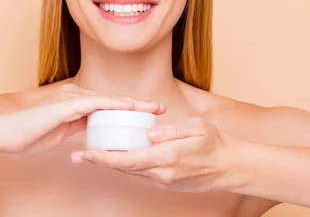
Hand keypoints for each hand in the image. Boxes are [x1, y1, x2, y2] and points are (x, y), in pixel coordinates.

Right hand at [0, 83, 165, 153]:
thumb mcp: (58, 133)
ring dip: (132, 104)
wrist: (2, 132)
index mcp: (75, 106)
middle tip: (160, 108)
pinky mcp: (66, 105)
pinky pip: (96, 103)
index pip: (108, 107)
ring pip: (109, 99)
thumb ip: (74, 129)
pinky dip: (114, 104)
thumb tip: (89, 133)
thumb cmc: (25, 135)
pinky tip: (129, 106)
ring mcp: (71, 99)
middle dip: (138, 105)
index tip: (148, 113)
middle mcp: (76, 98)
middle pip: (113, 101)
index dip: (129, 109)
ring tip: (152, 108)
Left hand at [71, 117, 238, 192]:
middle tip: (78, 156)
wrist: (231, 167)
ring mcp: (164, 181)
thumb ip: (172, 130)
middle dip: (100, 162)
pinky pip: (141, 173)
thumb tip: (150, 133)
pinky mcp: (166, 182)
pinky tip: (116, 157)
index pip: (130, 159)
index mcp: (168, 158)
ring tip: (90, 156)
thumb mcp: (198, 127)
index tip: (88, 153)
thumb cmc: (216, 143)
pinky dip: (126, 166)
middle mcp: (162, 173)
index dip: (106, 158)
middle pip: (124, 168)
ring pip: (131, 172)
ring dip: (111, 165)